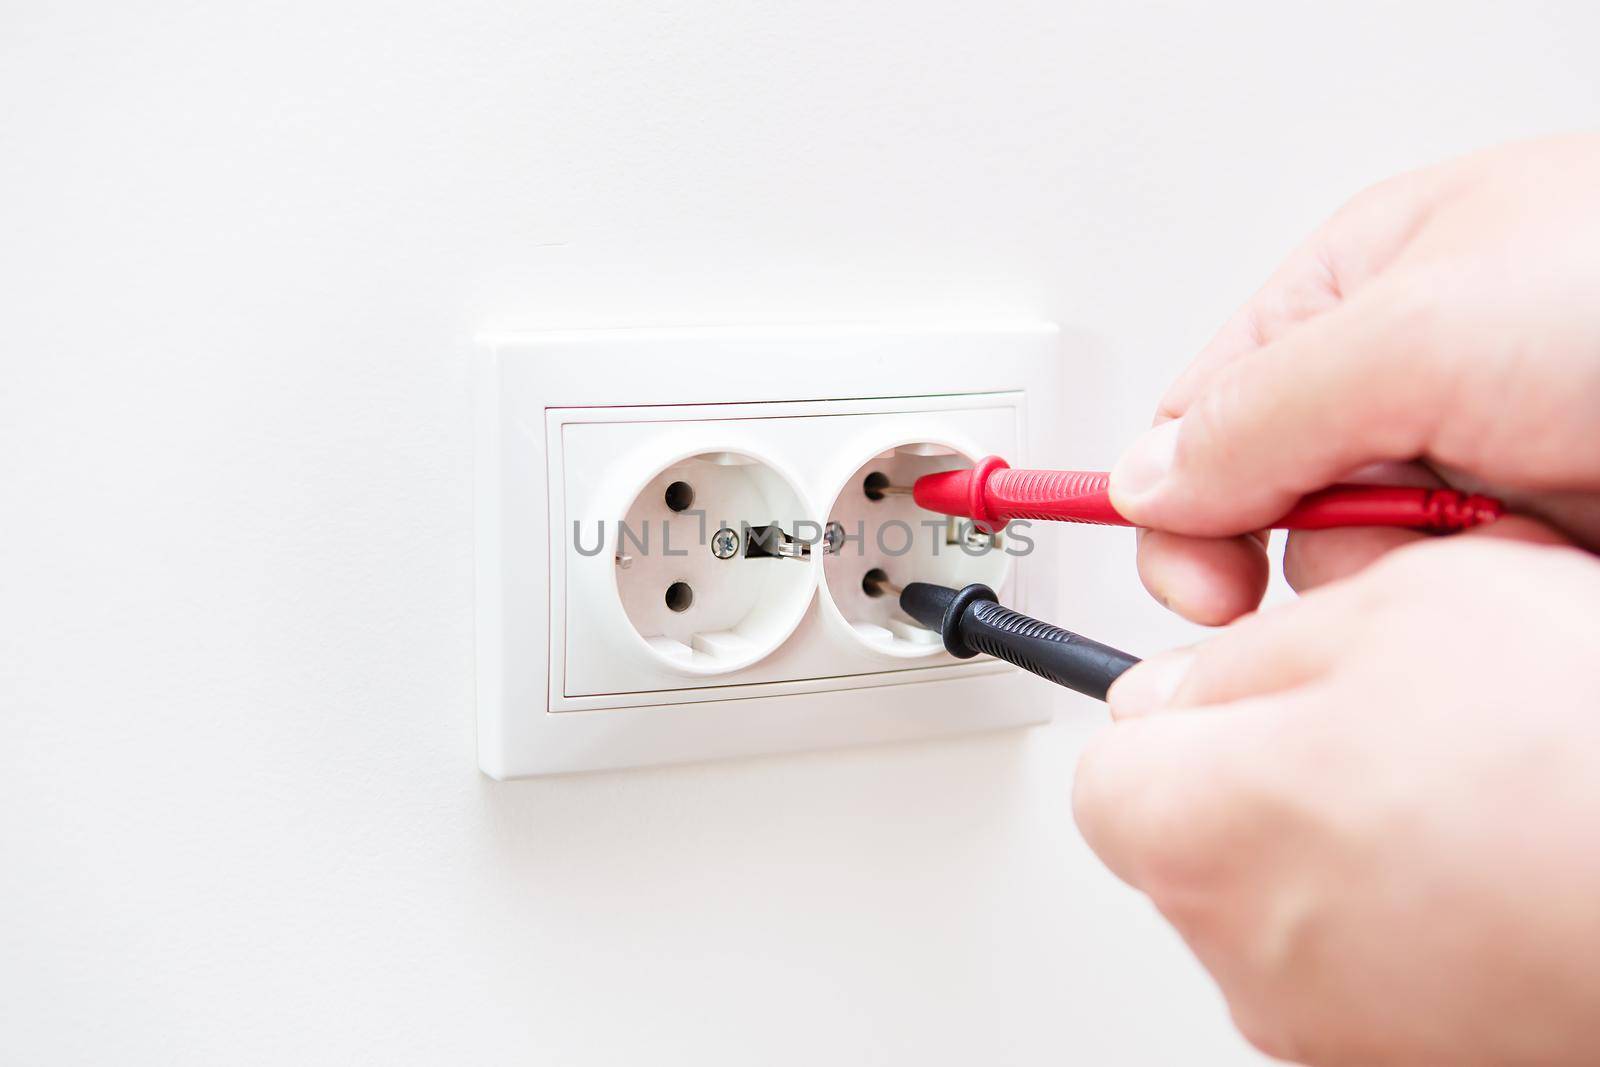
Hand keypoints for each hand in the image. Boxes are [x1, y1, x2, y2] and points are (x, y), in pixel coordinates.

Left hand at [1073, 528, 1599, 1064]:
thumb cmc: (1589, 750)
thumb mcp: (1400, 609)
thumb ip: (1248, 653)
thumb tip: (1176, 689)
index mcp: (1204, 832)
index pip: (1111, 773)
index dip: (1181, 715)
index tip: (1238, 690)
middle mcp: (1248, 954)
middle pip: (1189, 844)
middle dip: (1256, 776)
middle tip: (1377, 724)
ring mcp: (1335, 1027)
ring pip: (1279, 907)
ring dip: (1336, 846)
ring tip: (1461, 792)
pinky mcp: (1413, 1059)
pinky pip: (1362, 965)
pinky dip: (1403, 915)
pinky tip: (1490, 865)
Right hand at [1110, 134, 1599, 623]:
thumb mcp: (1417, 325)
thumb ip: (1252, 410)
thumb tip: (1143, 484)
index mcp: (1353, 295)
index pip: (1200, 417)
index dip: (1180, 509)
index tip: (1205, 594)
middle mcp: (1408, 382)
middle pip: (1278, 514)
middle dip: (1337, 548)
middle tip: (1403, 541)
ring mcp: (1482, 468)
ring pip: (1373, 581)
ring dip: (1430, 584)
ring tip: (1523, 538)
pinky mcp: (1545, 546)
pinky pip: (1461, 615)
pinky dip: (1495, 615)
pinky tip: (1554, 573)